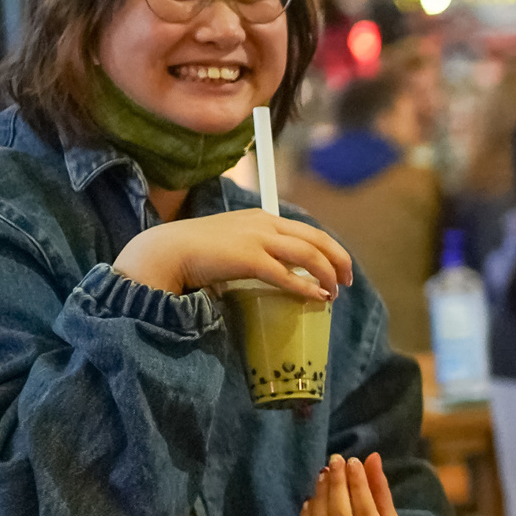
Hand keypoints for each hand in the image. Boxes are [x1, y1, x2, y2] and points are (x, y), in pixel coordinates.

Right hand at [112, 208, 352, 299]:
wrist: (167, 250)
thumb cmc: (195, 250)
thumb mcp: (232, 240)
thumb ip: (254, 248)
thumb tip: (274, 272)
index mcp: (262, 217)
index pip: (306, 229)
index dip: (328, 247)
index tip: (338, 265)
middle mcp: (264, 223)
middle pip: (316, 238)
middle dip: (338, 259)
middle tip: (348, 279)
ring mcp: (257, 239)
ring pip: (308, 254)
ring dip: (327, 274)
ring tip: (334, 292)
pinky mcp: (248, 259)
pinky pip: (286, 274)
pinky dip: (306, 287)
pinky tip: (318, 297)